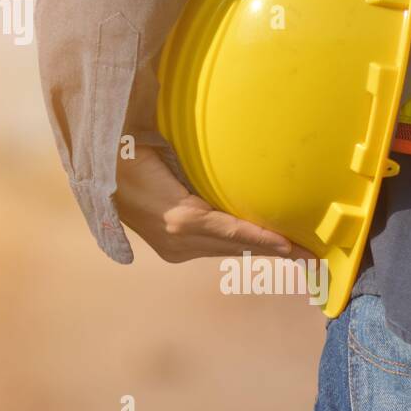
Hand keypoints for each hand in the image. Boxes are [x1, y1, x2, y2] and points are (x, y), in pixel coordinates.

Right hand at [115, 146, 304, 262]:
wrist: (98, 174)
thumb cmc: (133, 152)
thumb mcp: (170, 153)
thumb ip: (204, 167)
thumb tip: (245, 160)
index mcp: (179, 218)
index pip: (232, 231)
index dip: (264, 239)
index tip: (293, 247)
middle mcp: (178, 241)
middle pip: (235, 247)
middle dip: (273, 251)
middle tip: (312, 257)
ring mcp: (174, 249)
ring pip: (227, 250)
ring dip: (259, 249)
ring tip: (297, 253)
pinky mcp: (173, 249)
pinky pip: (213, 247)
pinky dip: (239, 244)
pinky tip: (263, 243)